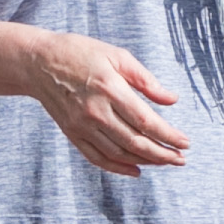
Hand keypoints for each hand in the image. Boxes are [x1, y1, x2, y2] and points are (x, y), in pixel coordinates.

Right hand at [25, 30, 192, 172]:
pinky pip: (97, 157)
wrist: (38, 62)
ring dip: (145, 161)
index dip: (168, 135)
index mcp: (110, 89)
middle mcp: (95, 111)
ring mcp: (81, 125)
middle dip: (162, 154)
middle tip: (180, 159)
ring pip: (118, 153)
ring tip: (164, 162)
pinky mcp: (71, 133)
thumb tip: (171, 100)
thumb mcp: (117, 56)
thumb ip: (146, 80)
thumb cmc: (81, 53)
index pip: (146, 121)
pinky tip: (135, 171)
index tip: (185, 143)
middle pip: (135, 142)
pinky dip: (117, 168)